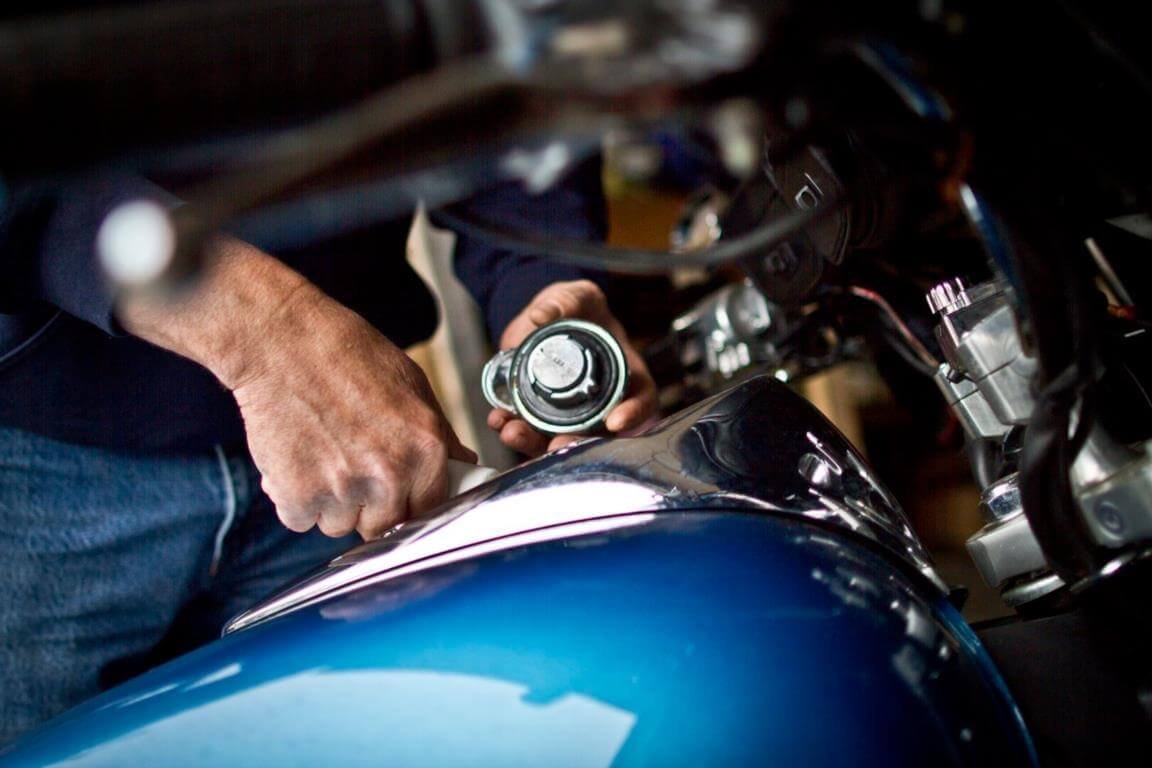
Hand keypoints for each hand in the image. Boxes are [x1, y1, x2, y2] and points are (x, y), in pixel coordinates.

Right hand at [120, 238, 475, 539]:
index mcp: (425, 450)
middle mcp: (388, 477)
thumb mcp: (413, 385)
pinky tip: (296, 460)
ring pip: (338, 525)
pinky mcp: (297, 496)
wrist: (281, 342)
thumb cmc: (347, 354)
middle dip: (367, 507)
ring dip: (329, 503)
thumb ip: (440, 435)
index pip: (428, 511)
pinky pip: (300, 519)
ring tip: (321, 455)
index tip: (395, 498)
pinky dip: (294, 499)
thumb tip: (463, 463)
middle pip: (381, 527)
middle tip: (350, 468)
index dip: (408, 505)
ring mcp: (342, 490)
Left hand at [487, 280, 656, 455]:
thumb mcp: (577, 296)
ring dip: (534, 444)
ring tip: (514, 433)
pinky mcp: (539, 413)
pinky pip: (529, 429)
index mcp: (623, 373)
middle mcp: (599, 401)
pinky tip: (498, 420)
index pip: (641, 399)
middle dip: (575, 443)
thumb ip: (566, 300)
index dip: (634, 414)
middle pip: (595, 433)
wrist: (542, 317)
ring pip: (557, 438)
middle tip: (556, 444)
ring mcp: (569, 412)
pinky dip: (512, 428)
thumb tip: (541, 313)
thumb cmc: (575, 307)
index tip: (615, 422)